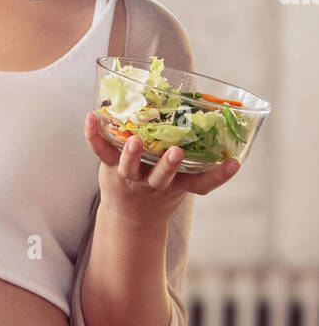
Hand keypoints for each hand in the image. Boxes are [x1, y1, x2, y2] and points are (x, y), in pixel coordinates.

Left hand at [83, 111, 239, 231]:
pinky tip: (90, 117)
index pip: (203, 184)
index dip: (220, 176)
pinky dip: (94, 135)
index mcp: (179, 184)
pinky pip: (101, 151)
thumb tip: (210, 110)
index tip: (235, 163)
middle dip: (170, 165)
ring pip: (131, 168)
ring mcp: (131, 176)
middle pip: (163, 177)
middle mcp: (155, 183)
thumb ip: (193, 153)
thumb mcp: (181, 178)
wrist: (131, 214)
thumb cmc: (162, 187)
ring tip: (134, 141)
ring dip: (132, 154)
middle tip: (177, 153)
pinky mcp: (110, 168)